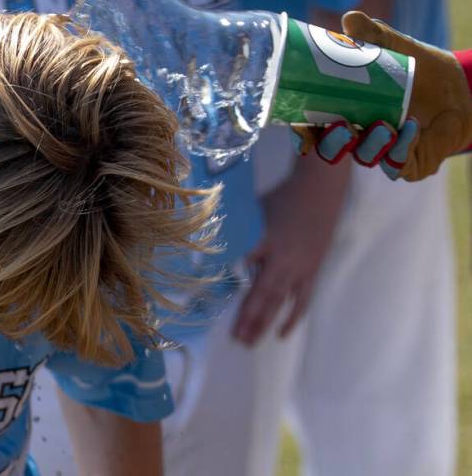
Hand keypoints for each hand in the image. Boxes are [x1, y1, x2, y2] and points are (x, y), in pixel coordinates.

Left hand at [232, 157, 350, 344]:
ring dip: (265, 322)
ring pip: (280, 301)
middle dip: (248, 316)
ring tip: (250, 341)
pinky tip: (282, 334)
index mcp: (265, 240)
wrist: (320, 190)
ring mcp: (301, 268)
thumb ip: (239, 232)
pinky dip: (293, 317)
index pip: (242, 267)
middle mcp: (283, 258)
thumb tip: (214, 248)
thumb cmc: (282, 197)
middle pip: (262, 292)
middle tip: (235, 338)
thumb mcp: (254, 211)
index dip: (228, 284)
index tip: (210, 303)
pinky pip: (302, 300)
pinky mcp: (312, 271)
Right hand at [292, 11, 471, 180]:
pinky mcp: (409, 162)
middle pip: (331, 149)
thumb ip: (373, 35)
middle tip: (342, 127)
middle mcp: (356, 134)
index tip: (303, 132)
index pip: (312, 127)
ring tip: (384, 126)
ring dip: (369, 146)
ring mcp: (381, 150)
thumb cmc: (416, 67)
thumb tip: (350, 20)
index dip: (303, 134)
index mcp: (340, 111)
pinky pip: (397, 164)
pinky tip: (411, 129)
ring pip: (363, 158)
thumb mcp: (394, 47)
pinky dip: (401, 148)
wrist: (458, 86)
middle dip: (332, 144)